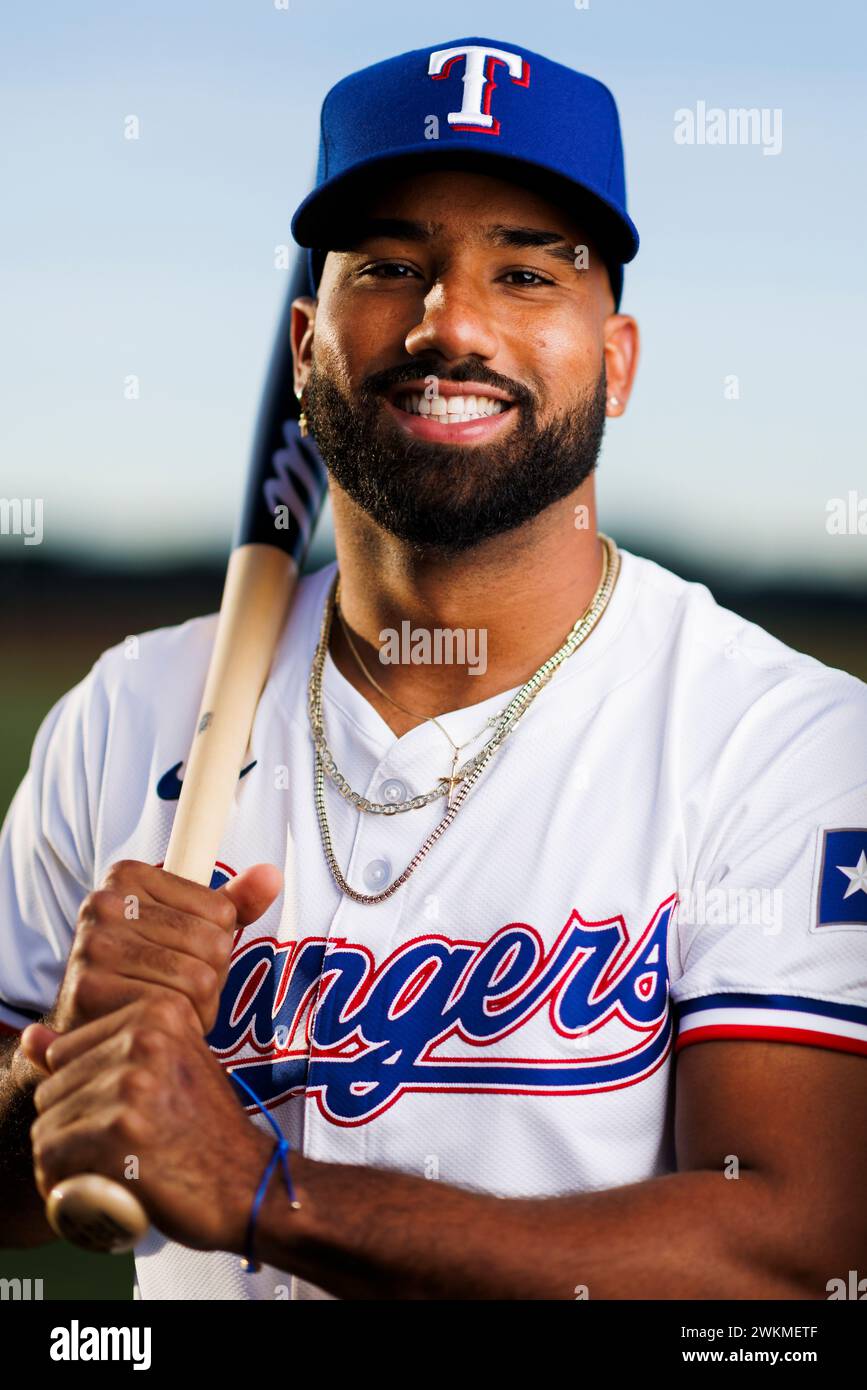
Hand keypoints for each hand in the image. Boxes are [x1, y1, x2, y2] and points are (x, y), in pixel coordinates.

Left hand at [21, 996, 281, 1252]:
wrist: (249, 1182)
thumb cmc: (206, 1130)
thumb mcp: (164, 1070)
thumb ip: (99, 1049)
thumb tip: (30, 1037)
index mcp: (159, 1011)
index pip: (65, 1050)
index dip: (80, 1093)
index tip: (113, 1116)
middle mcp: (145, 1038)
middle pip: (53, 1087)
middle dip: (69, 1127)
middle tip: (107, 1152)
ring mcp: (133, 1082)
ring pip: (48, 1124)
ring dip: (63, 1158)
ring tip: (98, 1171)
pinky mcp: (120, 1129)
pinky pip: (53, 1156)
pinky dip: (60, 1182)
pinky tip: (89, 1189)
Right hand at [51, 859, 282, 1035]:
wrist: (92, 1029)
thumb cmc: (145, 972)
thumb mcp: (188, 928)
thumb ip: (231, 903)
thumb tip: (271, 876)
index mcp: (128, 875)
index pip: (221, 911)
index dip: (218, 944)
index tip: (185, 955)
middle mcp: (104, 901)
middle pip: (213, 944)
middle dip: (211, 978)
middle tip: (179, 990)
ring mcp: (93, 944)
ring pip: (199, 977)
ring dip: (199, 1006)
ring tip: (171, 1005)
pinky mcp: (89, 988)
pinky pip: (172, 1006)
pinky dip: (180, 1023)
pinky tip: (157, 1023)